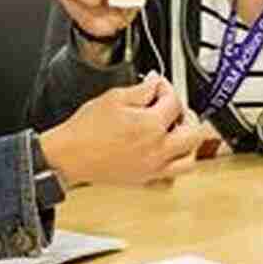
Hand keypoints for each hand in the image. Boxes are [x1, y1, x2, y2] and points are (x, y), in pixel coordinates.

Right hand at [39, 73, 200, 186]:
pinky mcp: (145, 180)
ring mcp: (153, 168)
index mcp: (151, 126)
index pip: (175, 102)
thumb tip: (155, 84)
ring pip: (189, 159)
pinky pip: (172, 177)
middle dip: (186, 115)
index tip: (158, 86)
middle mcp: (157, 149)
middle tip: (173, 107)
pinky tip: (166, 154)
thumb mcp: (114, 97)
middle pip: (194, 133)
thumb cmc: (85, 131)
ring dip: (188, 143)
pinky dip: (174, 165)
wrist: (68, 156)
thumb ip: (142, 89)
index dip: (167, 89)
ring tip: (176, 131)